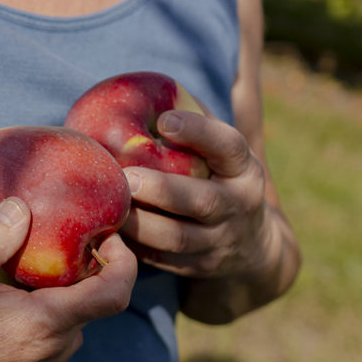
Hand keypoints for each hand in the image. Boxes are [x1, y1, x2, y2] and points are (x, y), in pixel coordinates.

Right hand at [0, 197, 136, 361]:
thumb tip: (22, 205)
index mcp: (47, 322)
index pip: (114, 294)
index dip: (124, 262)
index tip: (110, 237)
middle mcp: (56, 349)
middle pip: (93, 305)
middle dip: (87, 274)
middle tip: (66, 244)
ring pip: (75, 323)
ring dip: (66, 298)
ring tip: (36, 274)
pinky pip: (57, 341)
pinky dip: (51, 319)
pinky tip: (19, 304)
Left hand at [120, 110, 272, 279]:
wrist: (251, 246)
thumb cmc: (214, 180)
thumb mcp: (217, 157)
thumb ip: (189, 133)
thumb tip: (127, 94)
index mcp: (243, 169)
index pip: (228, 146)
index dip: (200, 131)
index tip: (165, 118)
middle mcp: (238, 205)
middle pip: (202, 201)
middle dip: (163, 190)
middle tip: (126, 176)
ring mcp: (220, 242)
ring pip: (178, 238)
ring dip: (141, 223)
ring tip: (110, 206)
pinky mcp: (199, 268)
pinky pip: (164, 261)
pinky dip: (136, 248)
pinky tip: (110, 232)